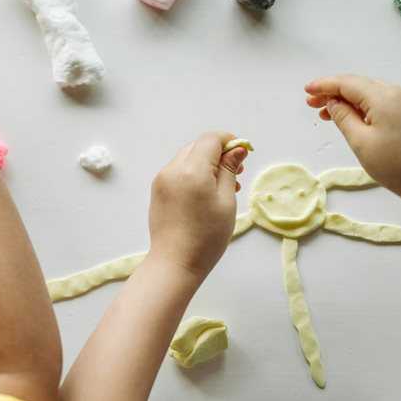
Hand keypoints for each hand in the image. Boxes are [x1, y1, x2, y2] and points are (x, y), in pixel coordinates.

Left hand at [148, 132, 247, 280]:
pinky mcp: (158, 190)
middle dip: (218, 153)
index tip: (243, 153)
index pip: (210, 139)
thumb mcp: (226, 200)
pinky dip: (193, 174)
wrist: (175, 261)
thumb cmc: (206, 236)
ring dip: (206, 163)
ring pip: (187, 158)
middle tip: (236, 173)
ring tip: (225, 185)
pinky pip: (178, 171)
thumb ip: (229, 170)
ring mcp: (162, 179)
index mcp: (191, 170)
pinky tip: (206, 192)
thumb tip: (237, 148)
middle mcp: (172, 169)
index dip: (229, 141)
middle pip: (198, 146)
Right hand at [305, 74, 400, 207]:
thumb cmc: (396, 165)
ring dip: (346, 99)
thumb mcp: (360, 141)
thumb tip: (333, 102)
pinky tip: (348, 115)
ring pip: (368, 91)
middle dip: (333, 91)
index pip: (348, 83)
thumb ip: (343, 116)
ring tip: (325, 112)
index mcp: (384, 97)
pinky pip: (380, 100)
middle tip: (311, 102)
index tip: (307, 90)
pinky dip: (361, 105)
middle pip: (358, 84)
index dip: (324, 85)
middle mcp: (397, 92)